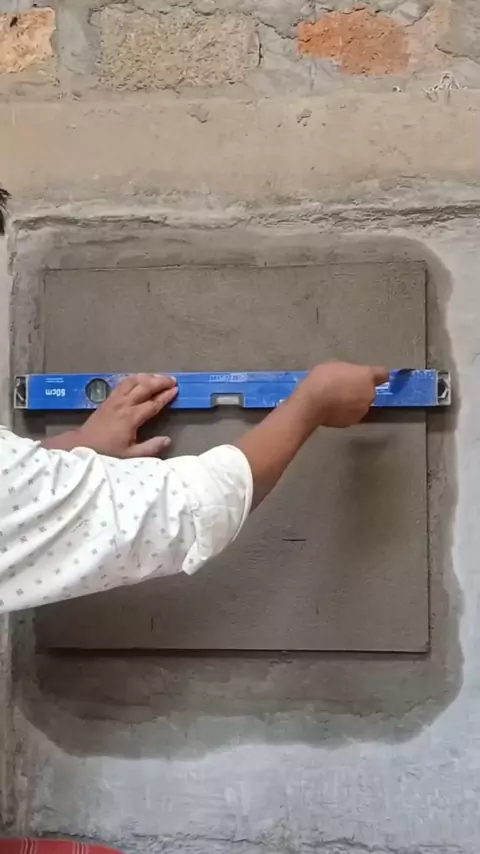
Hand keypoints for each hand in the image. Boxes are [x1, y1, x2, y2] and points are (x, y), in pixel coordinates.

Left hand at [43, 374, 177, 456]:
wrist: (82, 445)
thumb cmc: (106, 452)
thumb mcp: (130, 456)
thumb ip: (150, 448)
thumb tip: (167, 440)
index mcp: (131, 417)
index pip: (153, 403)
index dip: (165, 396)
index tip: (176, 390)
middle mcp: (123, 404)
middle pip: (144, 387)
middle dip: (160, 382)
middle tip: (172, 380)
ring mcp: (114, 400)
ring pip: (132, 381)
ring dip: (147, 377)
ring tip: (158, 377)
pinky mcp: (107, 399)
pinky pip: (122, 383)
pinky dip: (134, 379)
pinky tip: (139, 379)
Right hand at [296, 362, 387, 427]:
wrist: (311, 403)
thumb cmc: (322, 379)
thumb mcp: (334, 366)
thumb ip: (349, 372)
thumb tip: (349, 378)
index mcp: (367, 376)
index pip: (382, 374)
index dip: (376, 375)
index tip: (368, 377)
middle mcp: (370, 394)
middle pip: (370, 391)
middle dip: (360, 390)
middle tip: (343, 388)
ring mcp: (362, 410)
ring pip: (361, 404)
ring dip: (354, 403)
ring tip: (336, 401)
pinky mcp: (353, 422)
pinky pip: (352, 415)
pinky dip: (345, 413)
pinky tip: (332, 410)